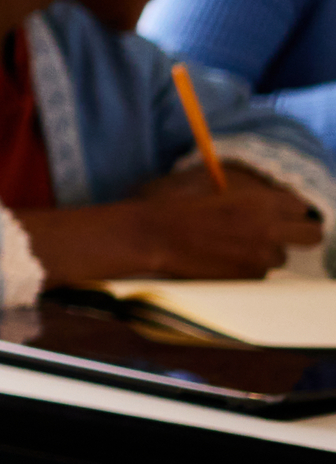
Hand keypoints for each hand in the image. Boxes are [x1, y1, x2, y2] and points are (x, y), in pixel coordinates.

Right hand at [27, 167, 324, 283]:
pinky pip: (260, 273)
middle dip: (299, 233)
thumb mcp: (212, 186)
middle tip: (278, 232)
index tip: (280, 212)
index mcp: (261, 200)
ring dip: (266, 251)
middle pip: (312, 235)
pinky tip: (223, 259)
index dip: (290, 209)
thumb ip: (247, 192)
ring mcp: (260, 256)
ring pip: (282, 257)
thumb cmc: (175, 204)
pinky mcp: (248, 277)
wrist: (151, 236)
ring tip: (237, 245)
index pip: (301, 206)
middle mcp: (269, 229)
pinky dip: (247, 267)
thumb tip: (269, 197)